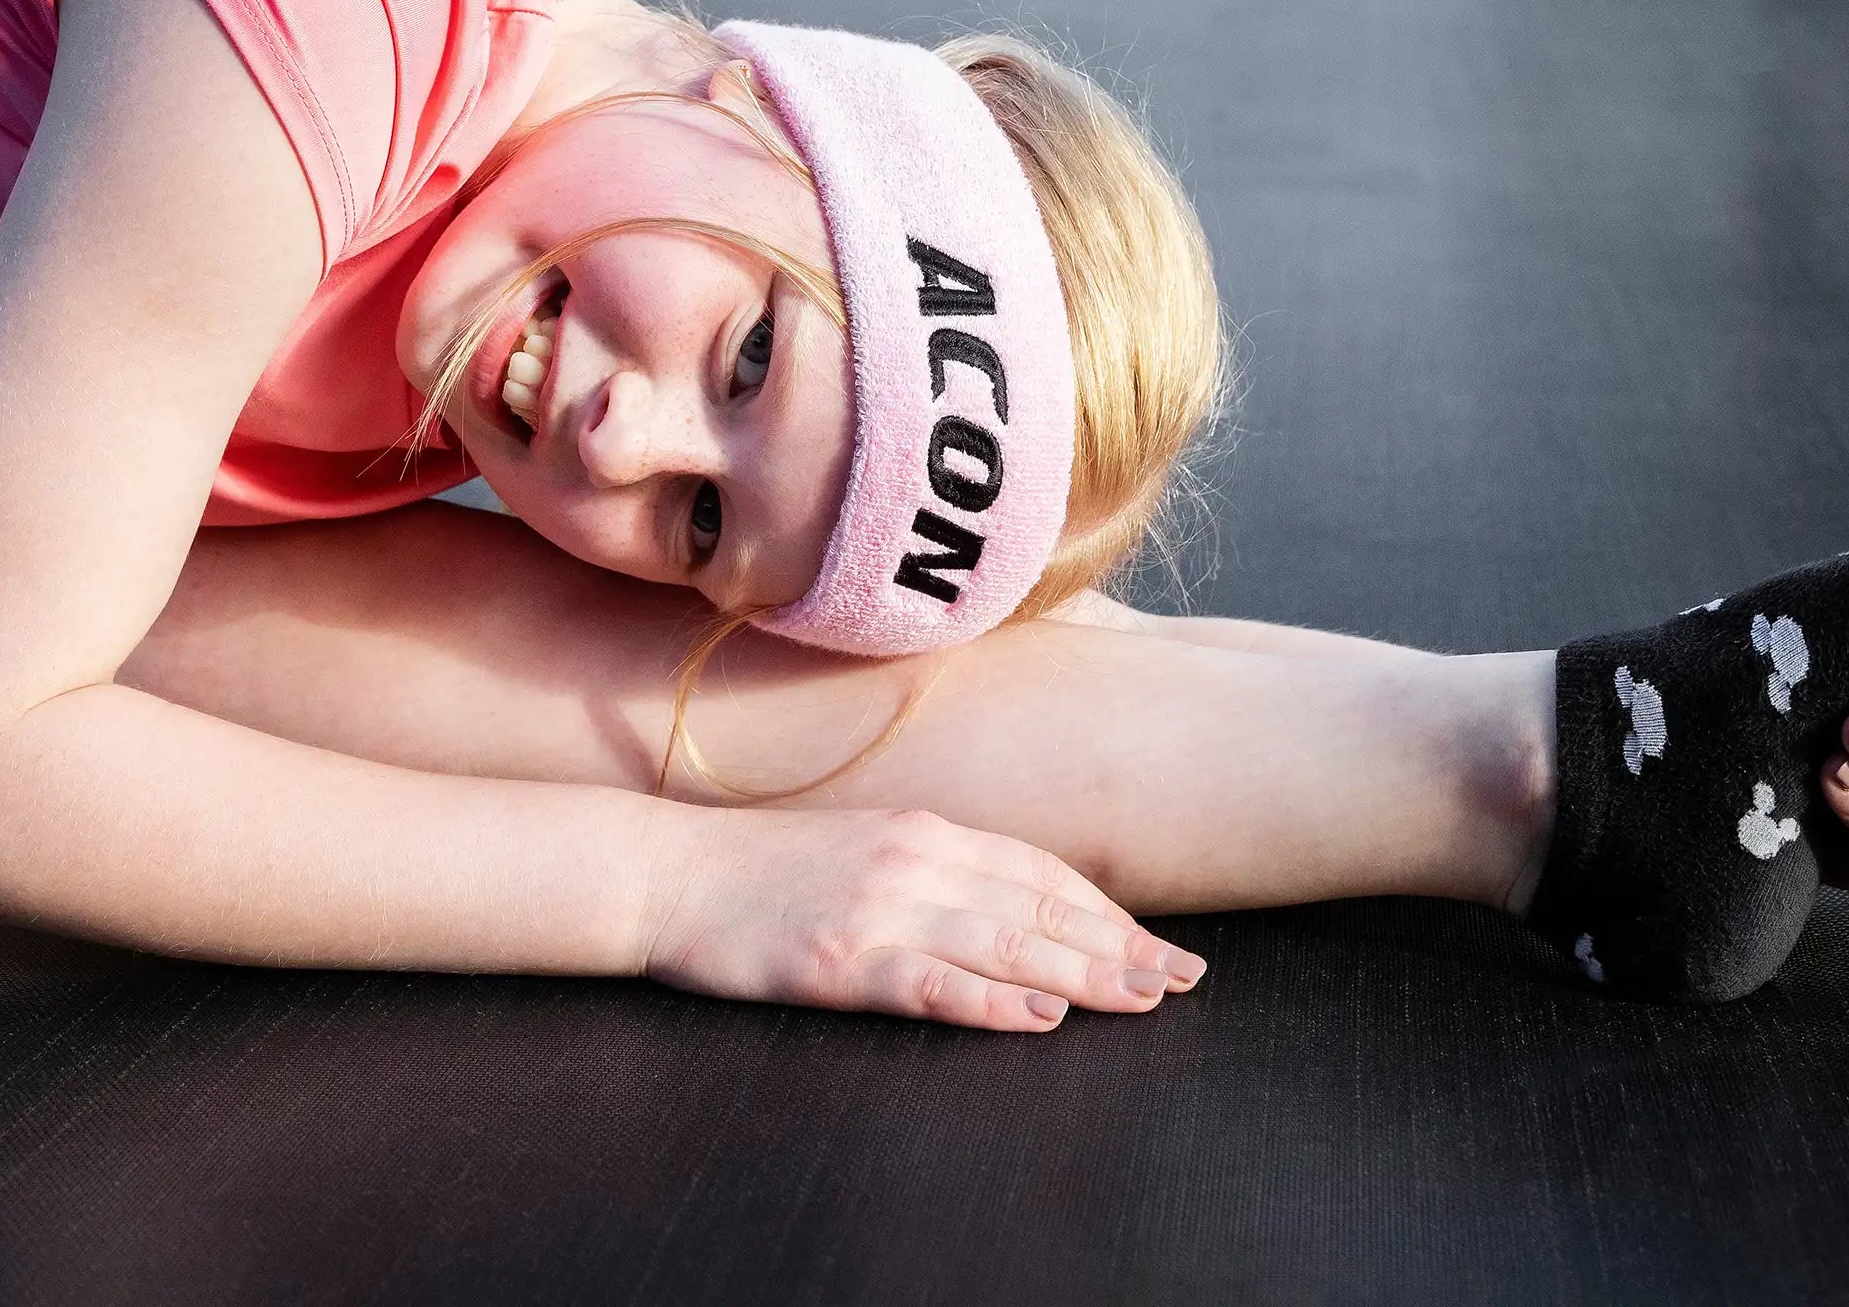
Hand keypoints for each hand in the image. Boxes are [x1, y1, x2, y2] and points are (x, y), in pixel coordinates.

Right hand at [641, 805, 1205, 1030]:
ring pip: (1003, 941)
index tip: (1160, 946)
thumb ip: (932, 865)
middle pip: (1039, 906)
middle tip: (1182, 981)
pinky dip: (990, 999)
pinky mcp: (838, 961)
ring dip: (1082, 972)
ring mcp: (877, 910)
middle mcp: (913, 861)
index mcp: (922, 831)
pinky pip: (930, 982)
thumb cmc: (759, 868)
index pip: (1040, 871)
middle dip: (1119, 946)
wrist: (665, 872)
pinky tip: (1037, 1016)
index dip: (1107, 910)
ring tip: (1141, 999)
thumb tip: (1006, 900)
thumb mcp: (861, 846)